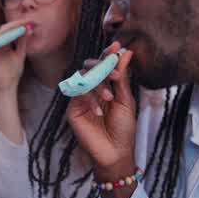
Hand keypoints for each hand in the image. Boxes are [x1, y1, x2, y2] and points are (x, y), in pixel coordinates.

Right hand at [0, 20, 30, 92]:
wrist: (7, 88)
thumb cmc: (13, 74)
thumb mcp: (19, 55)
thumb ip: (22, 42)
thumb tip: (28, 29)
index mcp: (0, 46)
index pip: (7, 31)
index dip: (17, 24)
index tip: (29, 21)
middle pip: (2, 30)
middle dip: (14, 24)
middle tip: (26, 21)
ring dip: (11, 29)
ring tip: (22, 26)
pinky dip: (6, 37)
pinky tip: (15, 34)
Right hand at [65, 43, 136, 179]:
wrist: (116, 152)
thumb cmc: (123, 128)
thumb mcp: (126, 101)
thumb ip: (122, 77)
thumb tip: (125, 52)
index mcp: (106, 85)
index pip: (104, 65)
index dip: (107, 54)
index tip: (116, 45)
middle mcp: (92, 88)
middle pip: (89, 66)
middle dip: (100, 66)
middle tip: (113, 73)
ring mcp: (81, 98)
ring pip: (82, 78)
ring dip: (97, 84)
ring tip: (109, 98)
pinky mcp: (72, 109)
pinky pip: (77, 95)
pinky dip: (89, 100)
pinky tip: (100, 112)